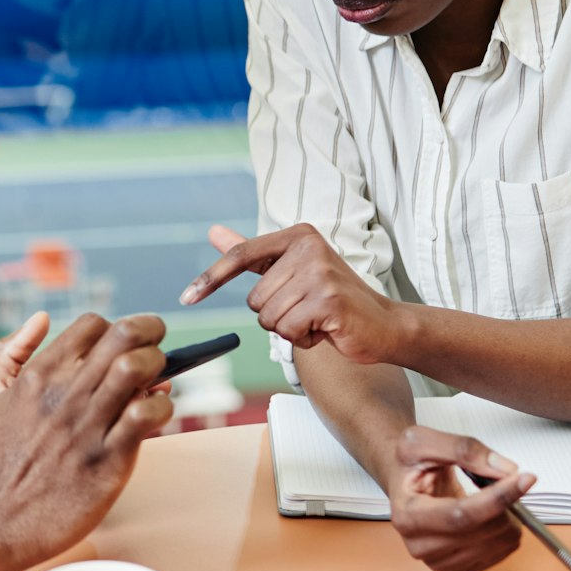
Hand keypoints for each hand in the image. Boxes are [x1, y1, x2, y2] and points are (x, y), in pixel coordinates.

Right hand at [0, 313, 172, 567]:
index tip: (123, 346)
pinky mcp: (108, 461)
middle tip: (156, 349)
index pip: (94, 325)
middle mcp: (64, 395)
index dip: (115, 329)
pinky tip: (155, 417)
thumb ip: (7, 354)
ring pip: (139, 368)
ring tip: (156, 384)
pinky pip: (147, 416)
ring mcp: (87, 427)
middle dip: (150, 333)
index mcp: (38, 376)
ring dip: (158, 367)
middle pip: (124, 335)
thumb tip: (40, 318)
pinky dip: (162, 407)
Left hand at [180, 224, 405, 365]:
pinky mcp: (329, 300)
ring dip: (290, 328)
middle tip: (308, 310)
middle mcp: (308, 248)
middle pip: (255, 299)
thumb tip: (214, 232)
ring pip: (269, 318)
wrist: (384, 325)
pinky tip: (327, 329)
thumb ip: (252, 255)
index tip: (186, 298)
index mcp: (298, 235)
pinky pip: (289, 331)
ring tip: (318, 319)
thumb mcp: (292, 271)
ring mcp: (320, 273)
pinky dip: (305, 339)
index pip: (241, 256)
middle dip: (277, 315)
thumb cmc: (334, 300)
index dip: (211, 280)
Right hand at [388, 427, 535, 570]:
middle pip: (482, 532)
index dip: (497, 498)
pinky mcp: (455, 568)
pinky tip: (494, 516)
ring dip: (508, 519)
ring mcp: (437, 561)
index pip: (461, 514)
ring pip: (495, 545)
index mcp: (407, 515)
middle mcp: (419, 544)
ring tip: (496, 497)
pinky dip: (505, 534)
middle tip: (511, 481)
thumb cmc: (409, 464)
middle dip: (507, 505)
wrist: (403, 480)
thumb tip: (505, 470)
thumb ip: (464, 449)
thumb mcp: (424, 440)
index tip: (524, 479)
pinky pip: (498, 557)